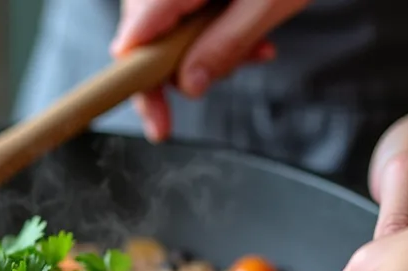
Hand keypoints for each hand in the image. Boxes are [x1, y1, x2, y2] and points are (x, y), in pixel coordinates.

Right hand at [110, 0, 307, 141]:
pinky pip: (182, 10)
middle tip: (209, 87)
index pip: (139, 36)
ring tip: (253, 50)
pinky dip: (211, 29)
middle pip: (145, 35)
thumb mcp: (269, 1)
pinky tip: (250, 35)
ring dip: (203, 49)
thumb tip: (188, 86)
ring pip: (164, 26)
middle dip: (179, 69)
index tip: (158, 121)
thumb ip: (225, 44)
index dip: (141, 83)